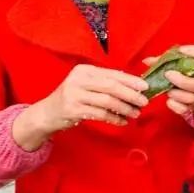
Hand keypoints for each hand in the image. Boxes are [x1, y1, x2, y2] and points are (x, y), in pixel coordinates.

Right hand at [13, 65, 149, 150]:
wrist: (47, 113)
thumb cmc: (74, 98)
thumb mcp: (88, 86)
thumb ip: (107, 84)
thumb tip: (137, 88)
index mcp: (85, 70)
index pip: (113, 74)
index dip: (131, 81)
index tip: (146, 87)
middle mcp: (78, 79)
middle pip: (111, 86)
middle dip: (131, 95)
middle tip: (144, 102)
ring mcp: (74, 94)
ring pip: (107, 101)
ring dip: (125, 108)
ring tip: (135, 114)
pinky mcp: (72, 109)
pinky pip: (100, 114)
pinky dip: (114, 118)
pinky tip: (123, 121)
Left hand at [144, 45, 193, 117]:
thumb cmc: (186, 75)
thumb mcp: (179, 65)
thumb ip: (165, 61)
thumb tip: (147, 61)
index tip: (181, 50)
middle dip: (182, 81)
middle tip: (168, 74)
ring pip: (192, 98)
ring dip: (177, 94)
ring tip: (167, 90)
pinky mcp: (192, 107)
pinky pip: (184, 109)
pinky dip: (175, 106)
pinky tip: (169, 101)